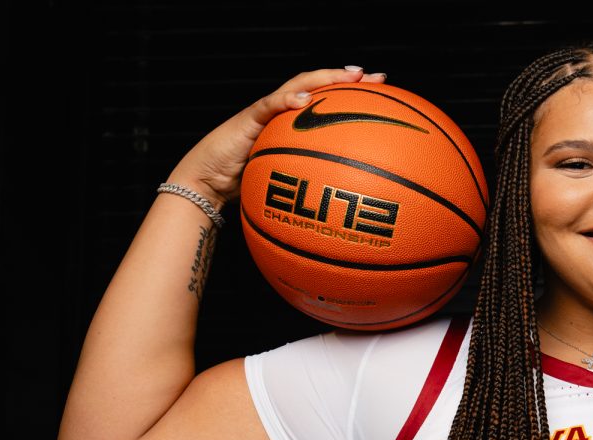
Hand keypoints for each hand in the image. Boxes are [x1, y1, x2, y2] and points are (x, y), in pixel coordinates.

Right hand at [165, 66, 385, 208]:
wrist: (207, 182)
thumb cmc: (245, 187)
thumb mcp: (286, 188)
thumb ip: (310, 186)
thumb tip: (345, 209)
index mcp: (296, 126)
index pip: (329, 104)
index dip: (354, 97)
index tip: (385, 95)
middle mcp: (284, 114)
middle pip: (320, 87)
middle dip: (350, 80)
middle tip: (379, 78)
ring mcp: (267, 112)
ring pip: (298, 86)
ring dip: (325, 79)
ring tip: (350, 76)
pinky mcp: (248, 118)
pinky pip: (269, 106)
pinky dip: (286, 101)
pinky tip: (304, 99)